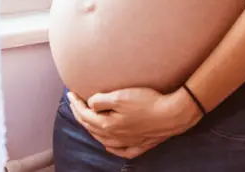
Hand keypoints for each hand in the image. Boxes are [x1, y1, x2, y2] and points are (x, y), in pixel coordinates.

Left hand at [67, 87, 202, 158]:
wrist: (173, 115)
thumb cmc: (148, 103)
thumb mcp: (121, 96)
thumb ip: (101, 100)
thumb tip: (90, 103)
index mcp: (107, 125)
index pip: (85, 114)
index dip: (76, 103)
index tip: (71, 93)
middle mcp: (114, 137)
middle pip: (91, 127)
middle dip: (80, 115)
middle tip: (75, 104)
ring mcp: (128, 143)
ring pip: (103, 140)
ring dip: (92, 130)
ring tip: (88, 120)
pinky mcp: (141, 145)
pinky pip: (121, 151)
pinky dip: (111, 148)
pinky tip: (109, 145)